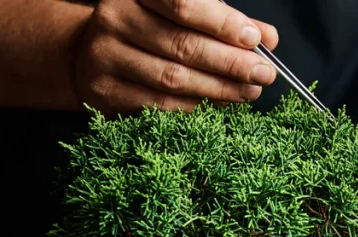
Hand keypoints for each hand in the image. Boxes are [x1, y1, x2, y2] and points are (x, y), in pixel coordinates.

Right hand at [73, 0, 278, 115]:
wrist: (90, 52)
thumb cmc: (147, 28)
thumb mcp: (180, 14)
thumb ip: (223, 22)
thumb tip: (267, 38)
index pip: (183, 4)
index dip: (222, 23)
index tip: (255, 39)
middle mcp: (114, 18)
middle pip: (182, 45)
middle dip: (230, 62)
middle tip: (263, 74)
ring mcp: (105, 56)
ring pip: (173, 78)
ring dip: (218, 88)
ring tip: (249, 91)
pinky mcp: (104, 92)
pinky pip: (159, 105)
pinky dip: (195, 107)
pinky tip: (219, 105)